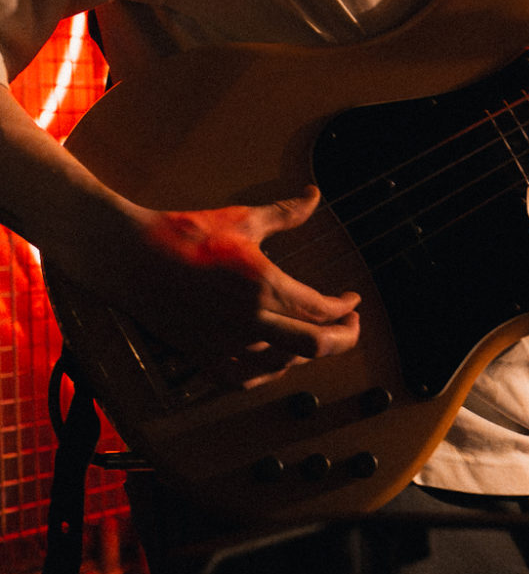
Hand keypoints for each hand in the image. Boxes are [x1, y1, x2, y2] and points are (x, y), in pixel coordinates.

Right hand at [107, 187, 359, 386]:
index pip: (321, 308)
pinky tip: (275, 360)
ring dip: (305, 353)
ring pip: (282, 364)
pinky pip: (243, 379)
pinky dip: (266, 373)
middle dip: (343, 339)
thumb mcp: (242, 219)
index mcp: (264, 285)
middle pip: (314, 346)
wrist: (129, 256)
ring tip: (314, 336)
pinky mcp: (201, 355)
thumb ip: (285, 213)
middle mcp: (249, 320)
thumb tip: (315, 195)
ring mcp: (224, 343)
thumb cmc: (185, 232)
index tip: (353, 300)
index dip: (345, 308)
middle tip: (352, 327)